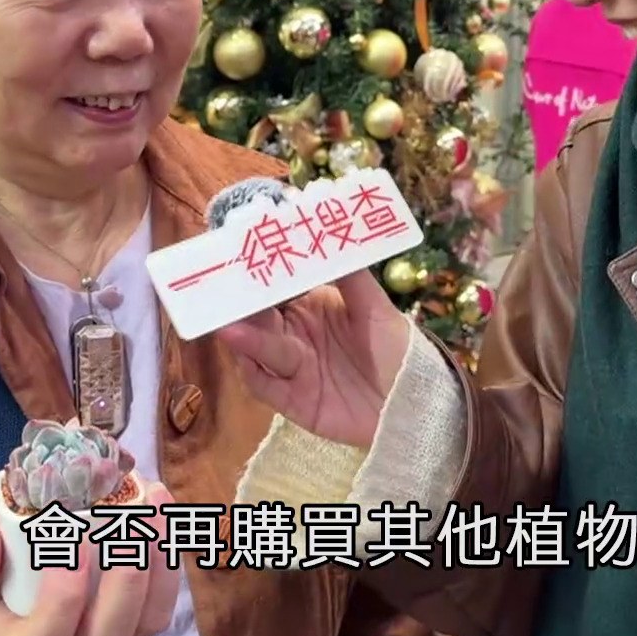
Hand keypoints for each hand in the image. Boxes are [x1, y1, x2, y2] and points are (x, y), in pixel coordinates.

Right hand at [0, 483, 181, 635]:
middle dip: (126, 577)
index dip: (62, 599)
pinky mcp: (139, 621)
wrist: (13, 595)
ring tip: (152, 500)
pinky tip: (160, 505)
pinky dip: (169, 552)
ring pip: (148, 619)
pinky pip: (165, 599)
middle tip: (127, 517)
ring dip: (158, 559)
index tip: (68, 539)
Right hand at [215, 269, 410, 446]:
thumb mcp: (377, 307)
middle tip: (221, 292)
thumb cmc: (399, 349)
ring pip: (258, 351)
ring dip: (244, 340)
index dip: (258, 274)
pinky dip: (253, 374)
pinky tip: (246, 361)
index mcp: (310, 306)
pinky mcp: (292, 401)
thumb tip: (326, 232)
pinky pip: (264, 387)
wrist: (415, 402)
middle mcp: (295, 334)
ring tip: (230, 328)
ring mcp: (292, 368)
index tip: (240, 256)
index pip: (275, 288)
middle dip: (240, 306)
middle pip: (258, 318)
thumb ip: (351, 274)